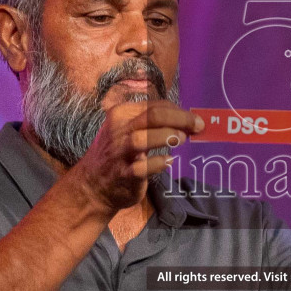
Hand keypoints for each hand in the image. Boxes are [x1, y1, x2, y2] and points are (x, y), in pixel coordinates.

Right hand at [71, 100, 202, 212]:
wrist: (92, 186)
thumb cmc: (117, 154)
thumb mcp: (126, 130)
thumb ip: (151, 124)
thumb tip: (186, 120)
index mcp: (121, 114)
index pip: (155, 105)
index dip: (179, 111)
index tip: (194, 119)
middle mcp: (118, 130)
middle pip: (152, 116)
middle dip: (180, 119)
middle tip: (198, 126)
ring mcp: (119, 152)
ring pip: (144, 138)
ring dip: (168, 136)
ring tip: (182, 139)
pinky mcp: (123, 174)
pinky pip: (142, 167)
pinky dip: (158, 163)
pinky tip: (168, 161)